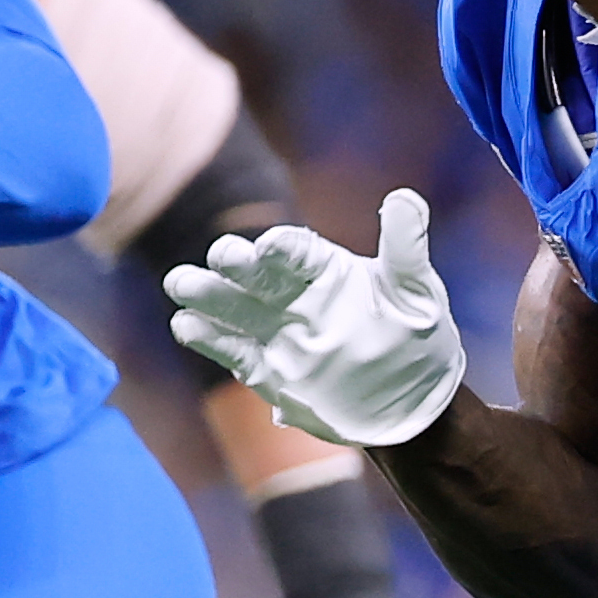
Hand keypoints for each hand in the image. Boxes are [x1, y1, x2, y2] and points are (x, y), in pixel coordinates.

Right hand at [164, 189, 467, 448]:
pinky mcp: (267, 371)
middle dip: (236, 266)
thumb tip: (403, 196)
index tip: (268, 247)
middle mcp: (295, 296)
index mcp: (327, 270)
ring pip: (235, 309)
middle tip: (218, 257)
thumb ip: (404, 247)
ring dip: (208, 296)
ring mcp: (277, 333)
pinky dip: (210, 340)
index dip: (282, 247)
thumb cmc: (418, 337)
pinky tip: (185, 326)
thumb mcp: (418, 292)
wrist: (410, 402)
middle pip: (257, 276)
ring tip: (179, 284)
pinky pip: (235, 352)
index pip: (298, 252)